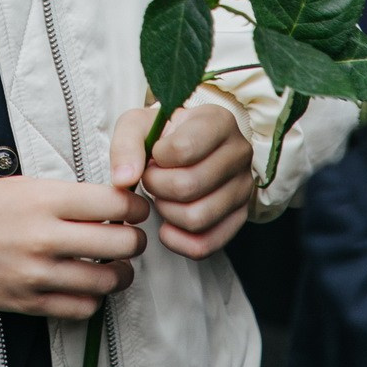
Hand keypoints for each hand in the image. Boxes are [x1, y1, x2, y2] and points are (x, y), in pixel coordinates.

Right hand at [0, 175, 148, 318]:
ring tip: (116, 265)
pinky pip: (81, 309)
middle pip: (120, 243)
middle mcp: (43, 237)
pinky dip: (94, 298)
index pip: (113, 203)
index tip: (137, 208)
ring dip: (121, 273)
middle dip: (135, 239)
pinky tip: (88, 285)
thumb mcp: (19, 185)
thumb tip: (110, 202)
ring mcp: (35, 275)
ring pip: (107, 281)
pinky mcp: (27, 304)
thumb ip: (63, 195)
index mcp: (42, 199)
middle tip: (132, 235)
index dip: (136, 206)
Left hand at [111, 104, 252, 259]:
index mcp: (218, 121)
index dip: (157, 158)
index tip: (154, 155)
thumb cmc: (164, 134)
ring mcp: (243, 188)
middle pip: (188, 186)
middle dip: (156, 186)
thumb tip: (123, 180)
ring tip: (161, 196)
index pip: (184, 148)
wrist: (188, 147)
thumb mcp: (139, 124)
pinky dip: (178, 241)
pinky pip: (206, 244)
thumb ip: (126, 144)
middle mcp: (239, 153)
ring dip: (166, 212)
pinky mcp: (239, 218)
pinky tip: (167, 225)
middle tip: (151, 178)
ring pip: (196, 218)